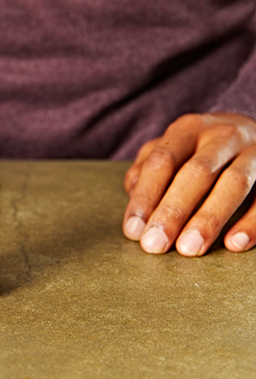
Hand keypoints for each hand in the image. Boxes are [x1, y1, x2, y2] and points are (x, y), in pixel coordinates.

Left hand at [123, 113, 255, 256]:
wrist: (254, 133)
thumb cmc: (200, 149)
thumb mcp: (171, 151)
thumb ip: (148, 173)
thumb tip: (135, 205)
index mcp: (188, 130)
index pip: (162, 162)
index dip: (146, 196)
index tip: (133, 230)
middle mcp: (222, 135)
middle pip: (196, 172)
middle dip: (173, 211)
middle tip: (154, 244)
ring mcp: (254, 151)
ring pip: (234, 184)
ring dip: (209, 219)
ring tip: (188, 248)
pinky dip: (252, 222)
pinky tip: (234, 243)